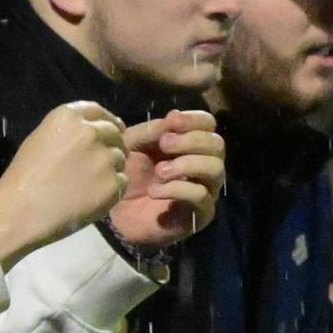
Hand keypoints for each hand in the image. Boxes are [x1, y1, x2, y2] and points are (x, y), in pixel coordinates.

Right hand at [0, 101, 128, 264]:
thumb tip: (92, 133)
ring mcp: (105, 158)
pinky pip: (122, 181)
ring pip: (120, 158)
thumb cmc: (23, 176)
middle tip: (99, 163)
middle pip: (114, 133)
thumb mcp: (41, 138)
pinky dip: (112, 189)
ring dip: (111, 168)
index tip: (112, 129)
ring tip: (92, 183)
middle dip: (111, 144)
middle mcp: (91, 132)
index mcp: (68, 116)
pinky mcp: (113, 183)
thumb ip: (69, 130)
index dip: (107, 120)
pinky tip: (94, 197)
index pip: (98, 111)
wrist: (21, 211)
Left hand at [111, 110, 225, 250]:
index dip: (194, 119)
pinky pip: (201, 195)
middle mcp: (204, 165)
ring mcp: (206, 190)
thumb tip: (174, 117)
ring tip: (160, 171)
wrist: (115, 213)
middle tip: (163, 145)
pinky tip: (154, 191)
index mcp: (190, 144)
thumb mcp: (133, 144)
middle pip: (218, 144)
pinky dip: (177, 189)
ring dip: (186, 164)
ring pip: (216, 169)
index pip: (209, 124)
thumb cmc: (127, 175)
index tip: (172, 121)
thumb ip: (152, 130)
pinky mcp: (201, 214)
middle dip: (191, 141)